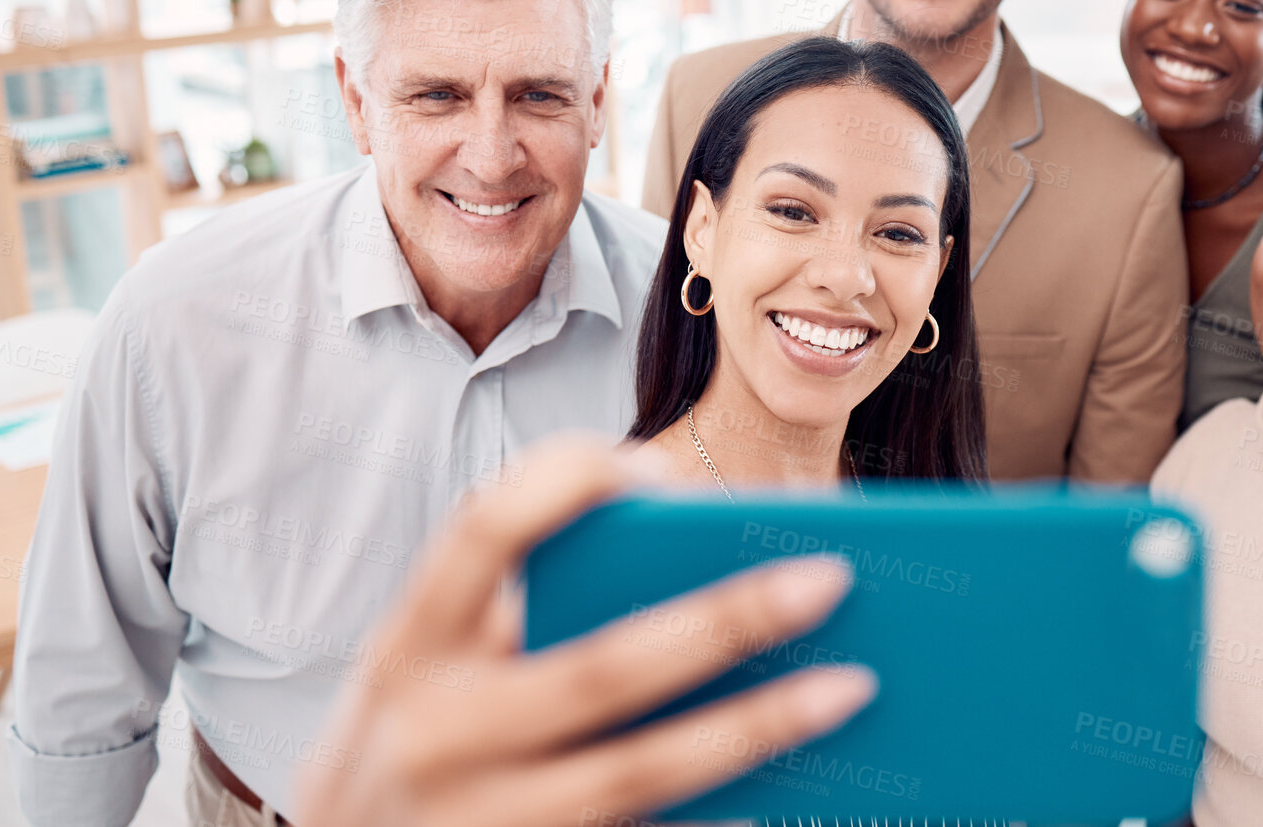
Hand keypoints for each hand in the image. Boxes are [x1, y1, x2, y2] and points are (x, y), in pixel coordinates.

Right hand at [298, 441, 875, 826]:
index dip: (570, 484)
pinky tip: (801, 796)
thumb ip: (521, 617)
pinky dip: (724, 818)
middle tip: (832, 577)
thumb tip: (701, 574)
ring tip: (854, 687)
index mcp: (408, 647)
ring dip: (757, 727)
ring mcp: (480, 823)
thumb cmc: (413, 745)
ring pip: (643, 774)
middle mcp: (435, 735)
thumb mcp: (426, 670)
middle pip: (603, 669)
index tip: (660, 471)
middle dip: (727, 620)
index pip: (483, 531)